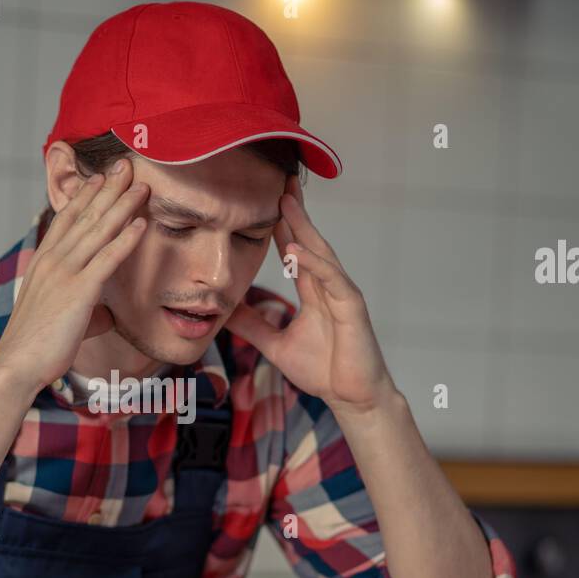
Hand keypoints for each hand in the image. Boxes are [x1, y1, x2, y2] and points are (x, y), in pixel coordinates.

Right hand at [0, 158, 150, 393]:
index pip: (66, 220)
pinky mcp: (78, 292)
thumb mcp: (61, 320)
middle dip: (108, 188)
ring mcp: (65, 274)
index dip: (85, 196)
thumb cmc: (34, 347)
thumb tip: (106, 315)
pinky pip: (107, 259)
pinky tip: (141, 223)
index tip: (100, 177)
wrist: (16, 364)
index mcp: (43, 263)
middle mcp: (52, 261)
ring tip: (141, 185)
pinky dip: (125, 239)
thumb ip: (87, 312)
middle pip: (84, 216)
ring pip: (98, 231)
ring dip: (122, 205)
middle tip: (126, 165)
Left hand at [225, 175, 398, 417]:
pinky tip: (296, 248)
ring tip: (285, 202)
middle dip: (294, 211)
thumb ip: (253, 326)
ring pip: (321, 252)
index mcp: (313, 291)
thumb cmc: (323, 370)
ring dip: (303, 226)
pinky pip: (332, 278)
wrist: (351, 397)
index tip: (264, 199)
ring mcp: (342, 293)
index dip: (281, 225)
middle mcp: (328, 286)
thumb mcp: (274, 345)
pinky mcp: (352, 307)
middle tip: (278, 180)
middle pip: (309, 240)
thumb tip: (226, 312)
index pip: (294, 249)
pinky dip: (314, 262)